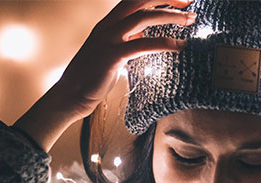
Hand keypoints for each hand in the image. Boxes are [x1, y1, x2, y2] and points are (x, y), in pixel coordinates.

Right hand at [14, 0, 195, 151]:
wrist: (70, 96)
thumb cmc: (93, 78)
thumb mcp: (112, 53)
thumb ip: (127, 42)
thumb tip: (145, 40)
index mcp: (108, 23)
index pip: (135, 0)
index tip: (180, 1)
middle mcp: (108, 26)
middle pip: (140, 0)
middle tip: (189, 2)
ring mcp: (108, 40)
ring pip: (143, 17)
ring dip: (170, 16)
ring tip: (190, 21)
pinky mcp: (112, 56)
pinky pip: (143, 45)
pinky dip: (165, 43)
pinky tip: (179, 46)